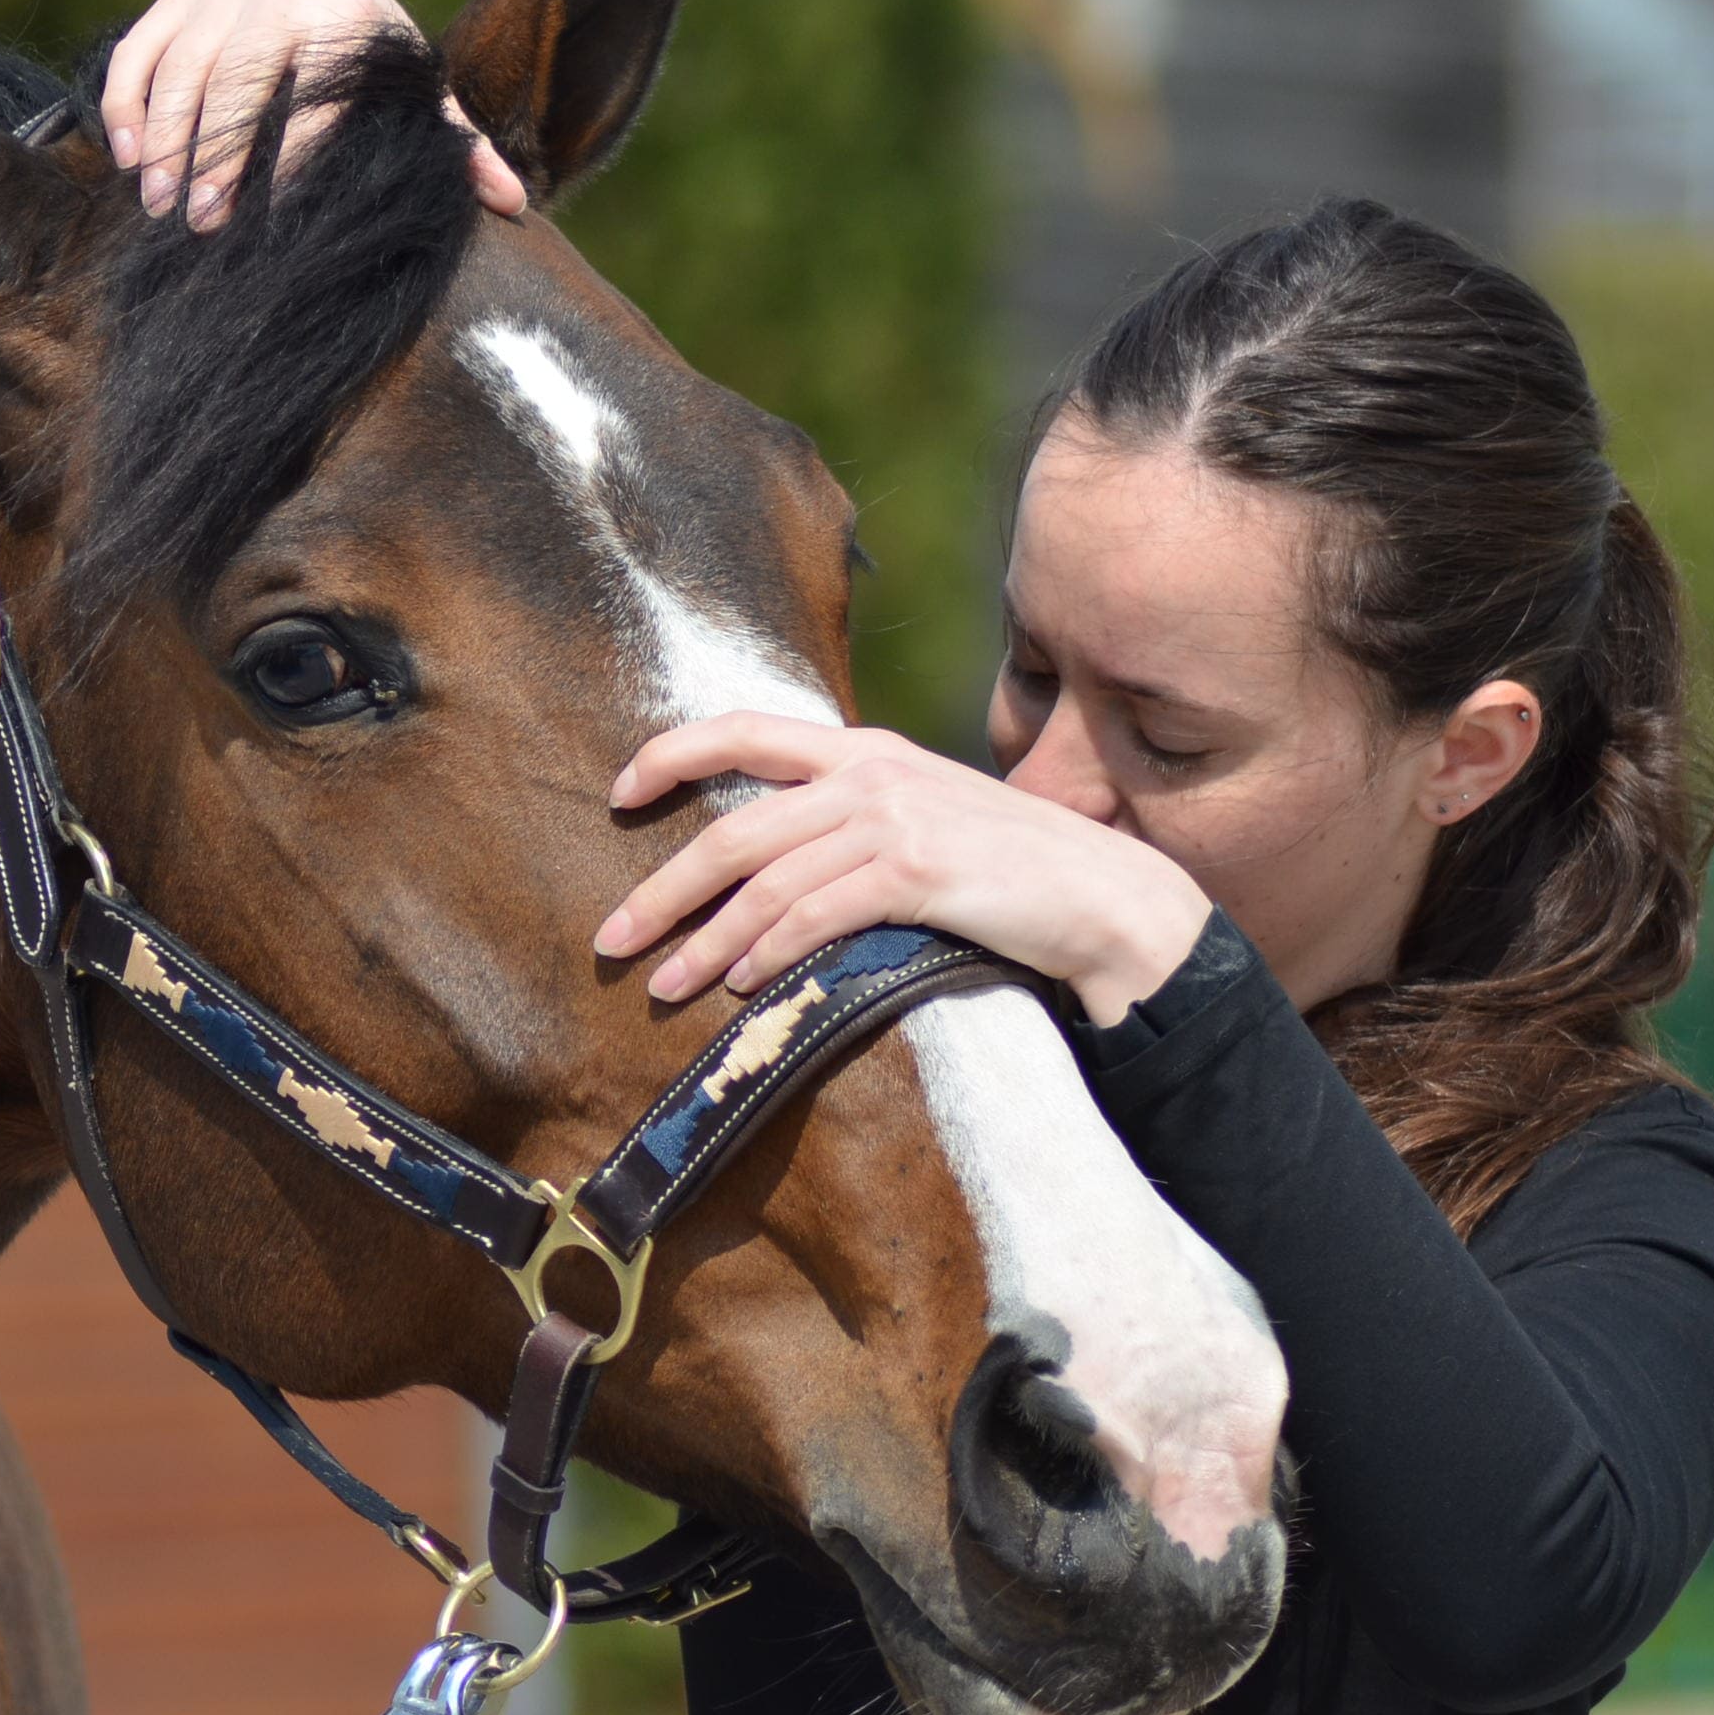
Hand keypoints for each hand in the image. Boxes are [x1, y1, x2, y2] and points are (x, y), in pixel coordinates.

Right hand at [99, 0, 527, 230]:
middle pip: (239, 77)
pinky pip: (142, 45)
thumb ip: (460, 152)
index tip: (270, 225)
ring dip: (164, 136)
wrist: (340, 7)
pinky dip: (125, 98)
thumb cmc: (382, 79)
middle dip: (217, 154)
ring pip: (184, 62)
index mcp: (351, 15)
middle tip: (202, 224)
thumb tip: (515, 203)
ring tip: (158, 204)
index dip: (291, 161)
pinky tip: (125, 157)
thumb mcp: (421, 109)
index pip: (314, 96)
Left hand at [590, 716, 1215, 1029]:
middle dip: (663, 888)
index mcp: (866, 748)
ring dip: (704, 941)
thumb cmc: (1007, 870)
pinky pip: (815, 916)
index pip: (746, 727)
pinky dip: (768, 953)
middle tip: (612, 938)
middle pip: (735, 826)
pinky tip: (741, 986)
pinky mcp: (917, 872)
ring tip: (664, 986)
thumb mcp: (922, 817)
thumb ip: (852, 819)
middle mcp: (871, 771)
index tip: (618, 793)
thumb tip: (770, 862)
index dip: (672, 753)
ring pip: (765, 880)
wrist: (1101, 895)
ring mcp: (894, 818)